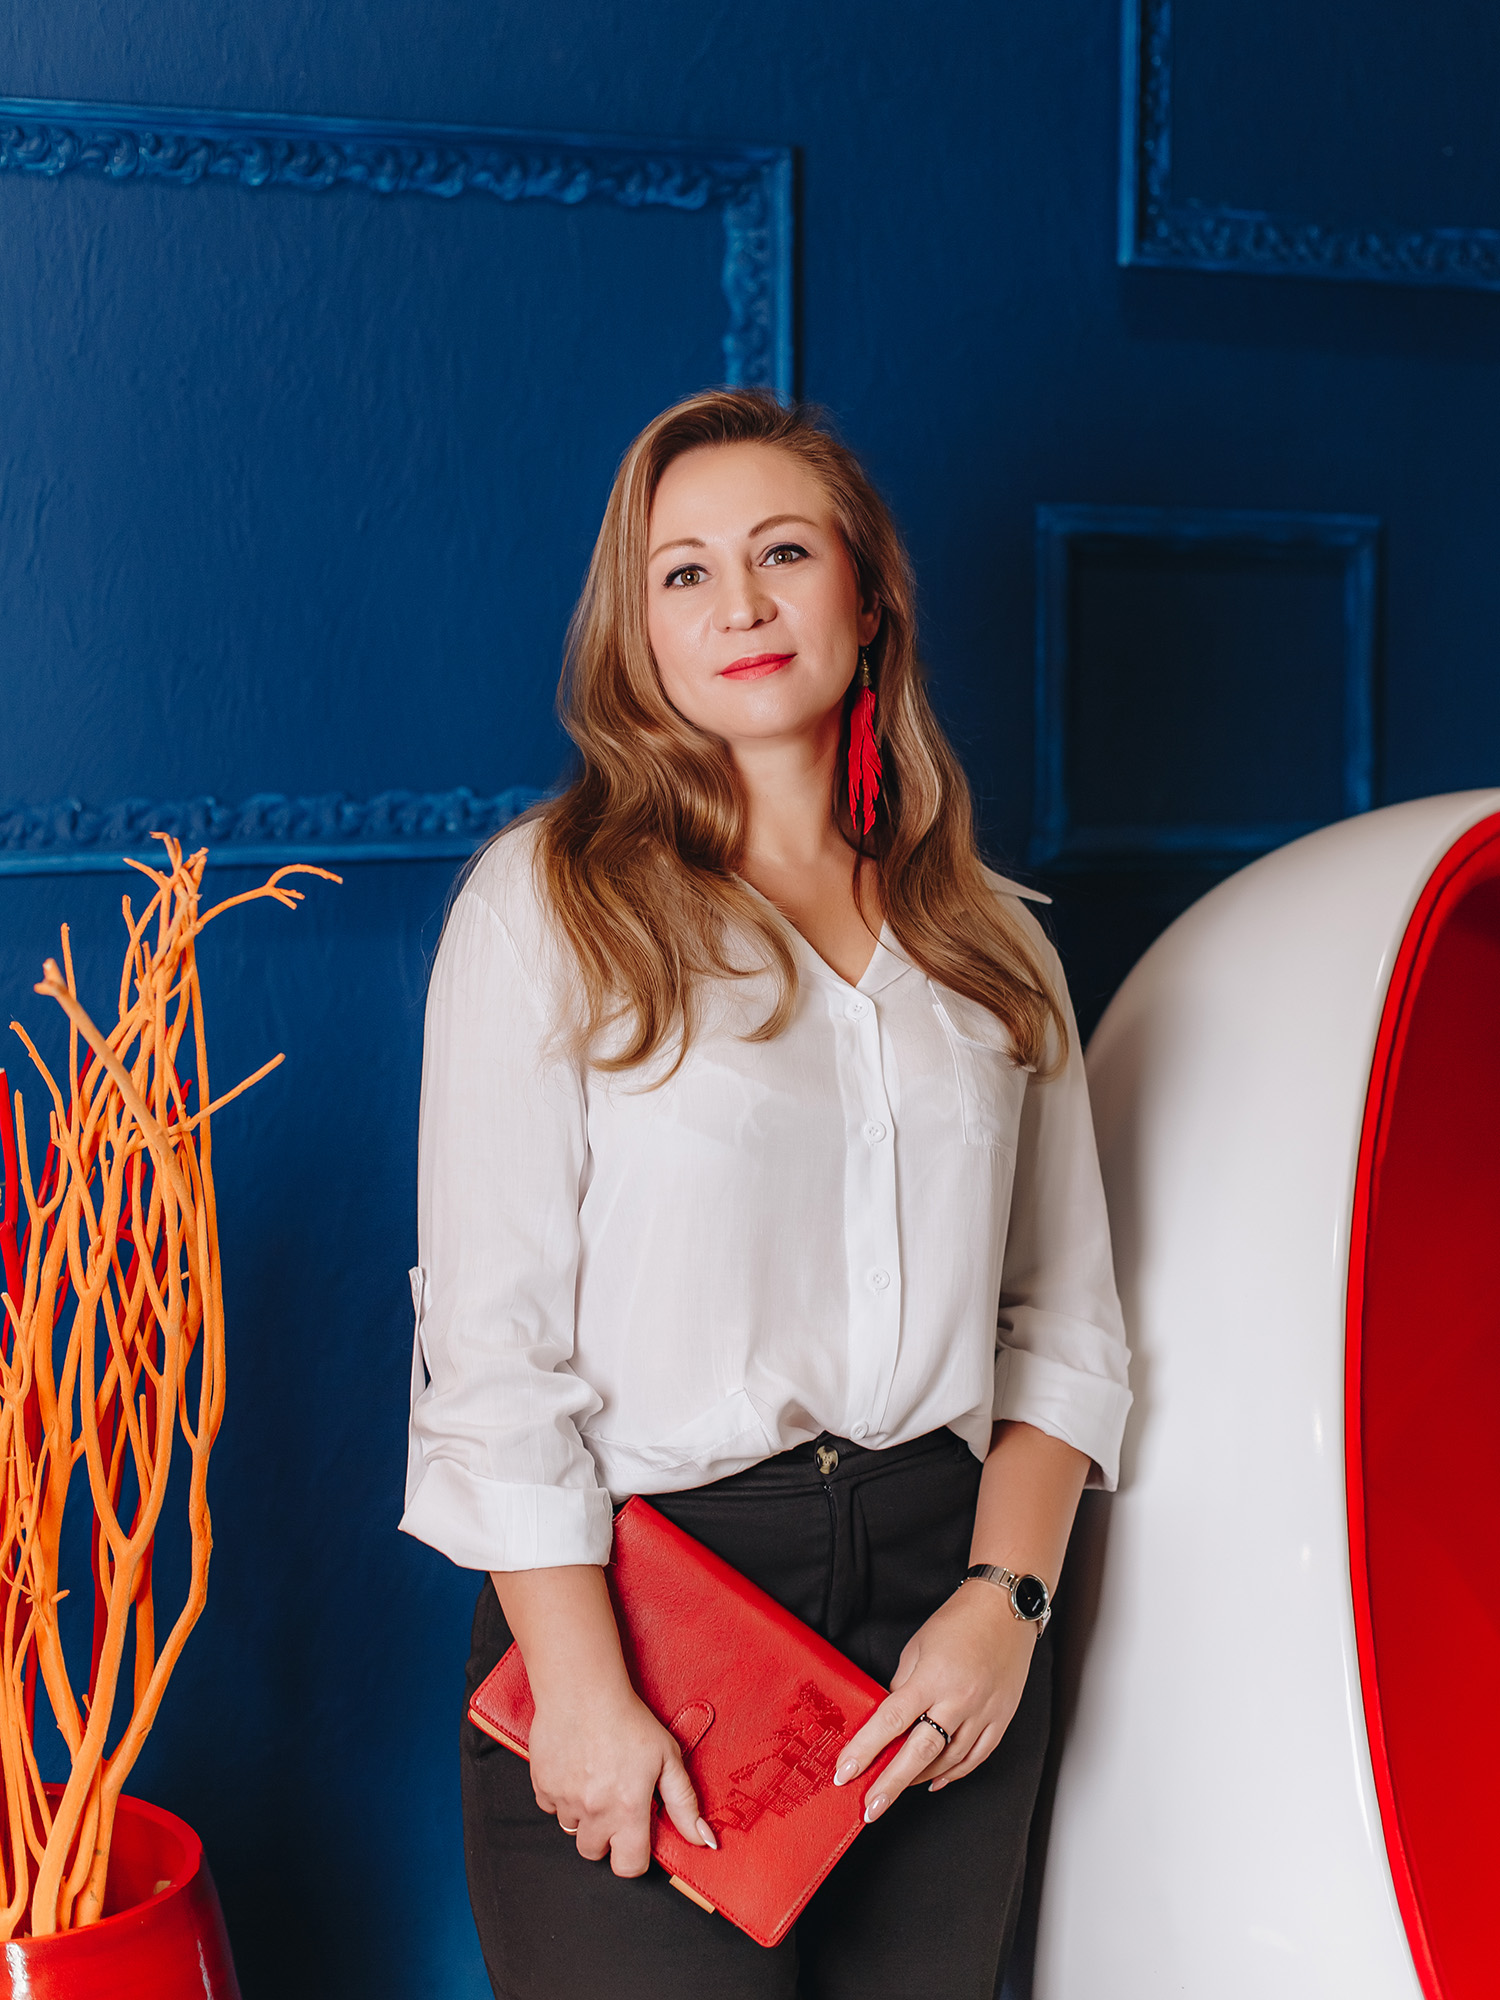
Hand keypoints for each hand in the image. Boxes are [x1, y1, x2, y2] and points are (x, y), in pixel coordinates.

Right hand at [528, 1681, 716, 1875]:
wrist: (582, 1689)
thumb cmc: (628, 1720)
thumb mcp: (668, 1758)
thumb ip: (685, 1804)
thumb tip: (705, 1841)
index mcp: (628, 1809)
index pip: (629, 1867)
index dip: (635, 1855)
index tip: (637, 1835)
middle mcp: (594, 1811)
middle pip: (595, 1853)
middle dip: (606, 1837)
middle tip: (614, 1802)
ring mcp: (564, 1800)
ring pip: (572, 1830)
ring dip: (583, 1816)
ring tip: (595, 1780)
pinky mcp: (542, 1786)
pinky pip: (550, 1807)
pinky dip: (561, 1796)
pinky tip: (575, 1769)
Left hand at [832, 1582, 1035, 1820]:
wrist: (1005, 1608)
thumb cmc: (958, 1621)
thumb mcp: (917, 1647)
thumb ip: (902, 1686)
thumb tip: (890, 1720)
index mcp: (931, 1678)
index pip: (891, 1721)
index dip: (865, 1749)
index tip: (845, 1771)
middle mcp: (958, 1700)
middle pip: (918, 1752)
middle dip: (889, 1784)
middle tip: (869, 1809)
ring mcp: (983, 1713)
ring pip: (947, 1761)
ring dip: (918, 1780)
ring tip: (894, 1791)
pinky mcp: (1001, 1719)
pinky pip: (976, 1758)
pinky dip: (953, 1774)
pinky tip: (934, 1782)